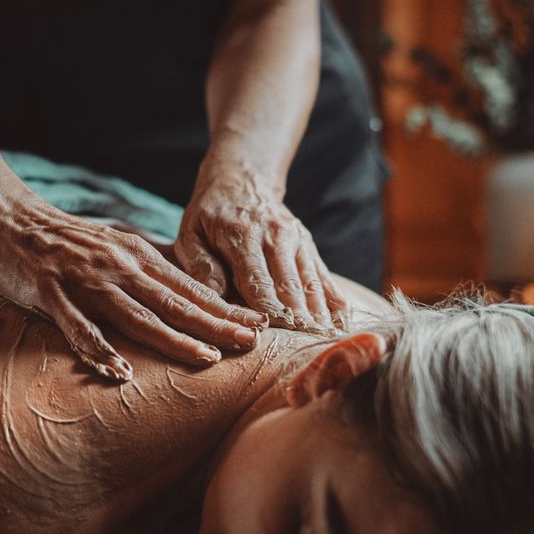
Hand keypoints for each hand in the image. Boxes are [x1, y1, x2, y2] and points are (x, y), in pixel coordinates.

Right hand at [0, 199, 267, 381]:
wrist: (12, 221)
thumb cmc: (68, 243)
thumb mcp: (118, 249)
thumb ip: (150, 271)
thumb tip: (190, 293)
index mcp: (139, 258)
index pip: (191, 289)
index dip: (226, 309)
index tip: (260, 326)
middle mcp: (120, 268)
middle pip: (175, 302)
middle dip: (216, 324)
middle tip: (251, 344)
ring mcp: (87, 282)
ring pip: (137, 315)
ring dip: (173, 338)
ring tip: (206, 358)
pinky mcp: (53, 295)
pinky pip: (80, 328)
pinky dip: (101, 350)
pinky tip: (120, 372)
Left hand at [174, 167, 349, 333]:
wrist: (241, 181)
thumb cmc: (209, 216)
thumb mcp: (191, 236)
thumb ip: (202, 268)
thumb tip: (217, 300)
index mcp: (243, 236)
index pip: (258, 283)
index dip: (266, 314)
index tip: (272, 340)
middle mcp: (276, 237)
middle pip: (290, 288)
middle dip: (297, 322)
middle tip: (302, 353)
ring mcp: (297, 240)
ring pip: (311, 285)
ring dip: (318, 317)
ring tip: (324, 346)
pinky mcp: (308, 245)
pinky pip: (323, 276)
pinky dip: (334, 301)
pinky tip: (342, 324)